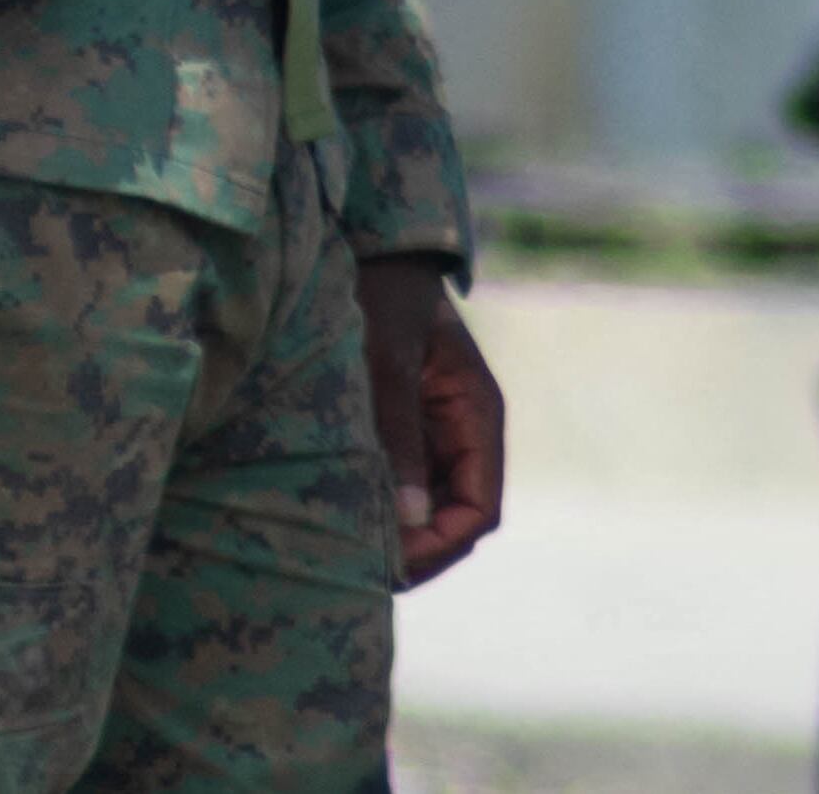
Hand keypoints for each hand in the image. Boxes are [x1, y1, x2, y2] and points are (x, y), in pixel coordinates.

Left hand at [357, 254, 502, 586]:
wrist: (365, 245)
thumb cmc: (381, 290)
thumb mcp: (387, 358)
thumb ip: (398, 431)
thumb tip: (409, 516)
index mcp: (476, 413)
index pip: (479, 507)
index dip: (441, 544)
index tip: (391, 563)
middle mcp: (461, 431)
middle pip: (455, 519)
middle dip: (417, 552)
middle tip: (359, 572)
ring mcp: (431, 432)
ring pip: (427, 509)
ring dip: (398, 536)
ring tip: (345, 556)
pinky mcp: (398, 429)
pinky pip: (399, 485)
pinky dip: (378, 510)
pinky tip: (339, 521)